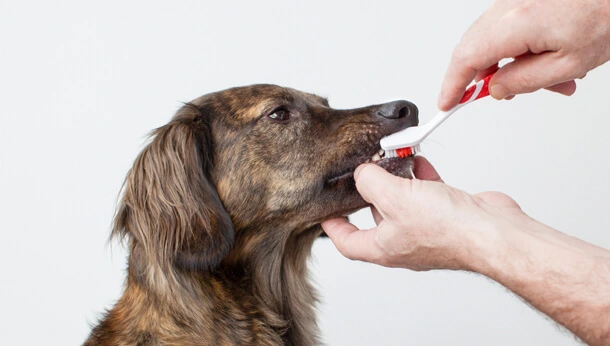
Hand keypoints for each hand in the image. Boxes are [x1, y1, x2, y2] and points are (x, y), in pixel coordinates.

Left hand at [321, 156, 521, 270]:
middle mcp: (404, 241)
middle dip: (370, 191)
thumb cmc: (449, 229)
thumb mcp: (395, 198)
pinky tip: (418, 159)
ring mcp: (427, 229)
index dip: (333, 228)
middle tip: (364, 169)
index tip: (323, 214)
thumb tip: (362, 173)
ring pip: (403, 201)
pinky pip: (427, 192)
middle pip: (375, 216)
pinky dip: (421, 175)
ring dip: (398, 178)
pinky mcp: (447, 214)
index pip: (347, 242)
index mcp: (384, 247)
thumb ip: (371, 181)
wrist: (494, 233)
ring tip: (391, 157)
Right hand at [438, 0, 609, 109]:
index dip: (452, 85)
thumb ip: (523, 81)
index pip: (465, 59)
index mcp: (514, 24)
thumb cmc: (607, 16)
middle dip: (484, 78)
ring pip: (492, 40)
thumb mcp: (567, 64)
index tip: (447, 102)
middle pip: (473, 49)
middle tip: (501, 95)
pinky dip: (518, 50)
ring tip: (547, 81)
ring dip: (509, 65)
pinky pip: (507, 28)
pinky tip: (546, 61)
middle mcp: (507, 7)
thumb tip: (495, 89)